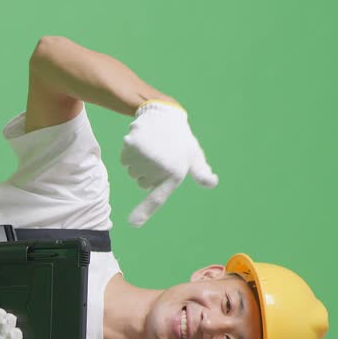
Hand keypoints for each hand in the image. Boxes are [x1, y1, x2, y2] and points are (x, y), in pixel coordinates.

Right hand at [121, 101, 218, 226]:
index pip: (157, 198)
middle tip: (159, 155)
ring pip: (133, 172)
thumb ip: (201, 172)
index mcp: (175, 174)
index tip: (132, 224)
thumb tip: (212, 183)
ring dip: (139, 162)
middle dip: (148, 173)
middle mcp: (159, 169)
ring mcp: (145, 159)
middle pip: (142, 183)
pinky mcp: (132, 148)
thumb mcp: (194, 154)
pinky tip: (142, 141)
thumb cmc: (180, 138)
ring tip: (151, 147)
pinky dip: (130, 153)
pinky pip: (125, 161)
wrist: (164, 113)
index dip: (144, 212)